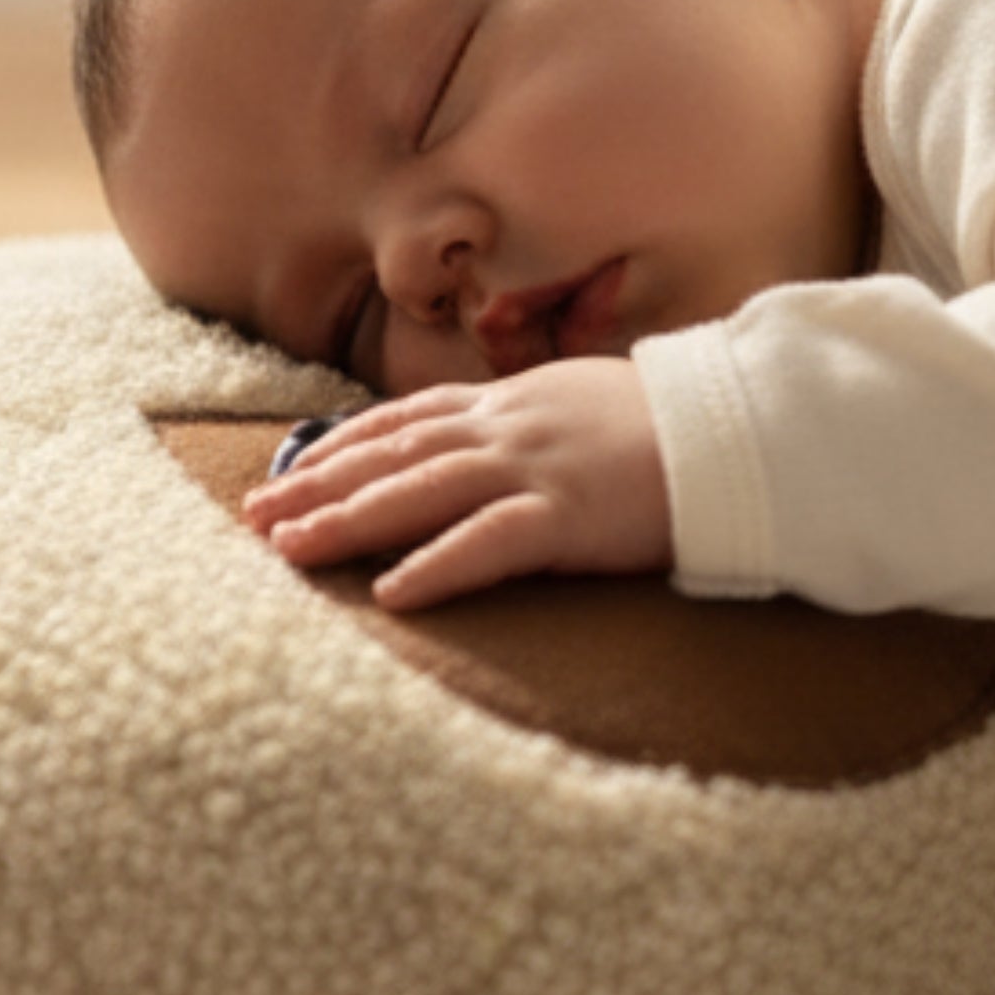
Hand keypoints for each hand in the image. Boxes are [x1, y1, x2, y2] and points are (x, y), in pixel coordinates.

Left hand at [242, 357, 671, 609]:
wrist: (741, 428)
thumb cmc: (667, 424)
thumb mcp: (578, 401)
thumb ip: (523, 418)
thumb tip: (476, 437)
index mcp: (509, 403)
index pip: (401, 420)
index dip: (337, 447)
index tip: (284, 473)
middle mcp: (508, 428)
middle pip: (391, 455)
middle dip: (318, 487)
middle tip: (254, 519)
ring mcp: (536, 468)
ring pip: (421, 492)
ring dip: (349, 522)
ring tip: (290, 550)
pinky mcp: (570, 516)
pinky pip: (490, 543)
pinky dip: (438, 566)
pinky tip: (392, 593)